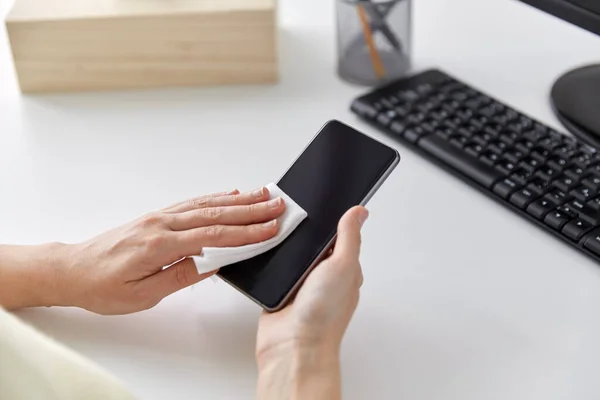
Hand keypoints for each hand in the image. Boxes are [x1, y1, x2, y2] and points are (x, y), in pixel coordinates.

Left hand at [0, 187, 285, 314]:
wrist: (74, 270)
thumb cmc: (103, 286)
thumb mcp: (142, 295)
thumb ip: (179, 276)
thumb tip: (212, 264)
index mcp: (160, 245)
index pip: (214, 236)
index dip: (246, 233)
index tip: (271, 229)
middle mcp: (163, 224)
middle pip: (216, 214)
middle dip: (252, 210)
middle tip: (279, 205)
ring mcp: (161, 217)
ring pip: (207, 205)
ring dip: (239, 200)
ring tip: (264, 195)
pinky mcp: (159, 216)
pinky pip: (193, 203)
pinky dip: (216, 197)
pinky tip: (231, 195)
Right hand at [255, 206, 367, 399]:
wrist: (292, 346)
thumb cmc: (324, 314)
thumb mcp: (343, 265)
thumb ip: (349, 237)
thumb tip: (360, 211)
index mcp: (344, 269)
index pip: (340, 237)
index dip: (332, 220)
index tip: (322, 202)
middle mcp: (324, 277)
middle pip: (313, 244)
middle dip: (304, 232)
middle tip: (293, 213)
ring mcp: (301, 285)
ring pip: (293, 254)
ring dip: (285, 246)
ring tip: (276, 229)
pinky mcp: (279, 291)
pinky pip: (274, 269)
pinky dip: (270, 261)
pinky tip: (265, 250)